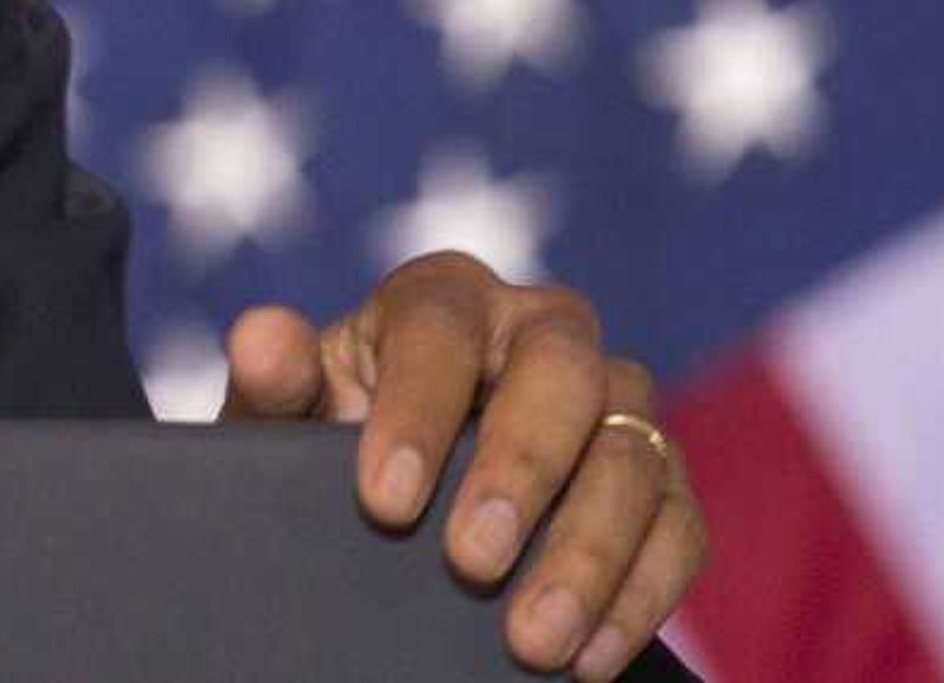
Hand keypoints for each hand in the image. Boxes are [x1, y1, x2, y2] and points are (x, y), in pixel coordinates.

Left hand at [224, 252, 706, 677]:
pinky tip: (590, 655)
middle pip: (562, 371)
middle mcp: (541, 331)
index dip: (417, 409)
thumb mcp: (288, 417)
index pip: (440, 326)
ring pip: (633, 454)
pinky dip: (642, 594)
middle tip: (470, 563)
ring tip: (531, 640)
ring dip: (588, 553)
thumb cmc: (331, 442)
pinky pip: (680, 527)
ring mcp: (614, 405)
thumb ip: (273, 380)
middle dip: (520, 469)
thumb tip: (263, 337)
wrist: (393, 506)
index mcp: (443, 298)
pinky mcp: (662, 483)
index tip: (384, 503)